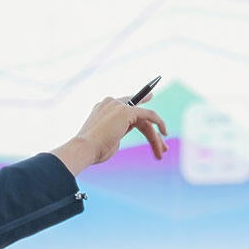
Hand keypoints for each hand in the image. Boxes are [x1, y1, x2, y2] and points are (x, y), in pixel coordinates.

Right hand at [52, 97, 167, 175]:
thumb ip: (117, 132)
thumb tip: (120, 134)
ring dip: (153, 137)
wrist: (84, 149)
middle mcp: (109, 103)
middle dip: (150, 131)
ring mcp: (117, 105)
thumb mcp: (108, 139)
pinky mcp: (126, 110)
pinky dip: (159, 122)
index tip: (149, 96)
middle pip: (136, 115)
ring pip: (143, 118)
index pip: (124, 105)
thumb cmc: (93, 150)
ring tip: (161, 152)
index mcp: (101, 109)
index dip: (139, 101)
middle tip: (162, 147)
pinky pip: (149, 115)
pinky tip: (164, 132)